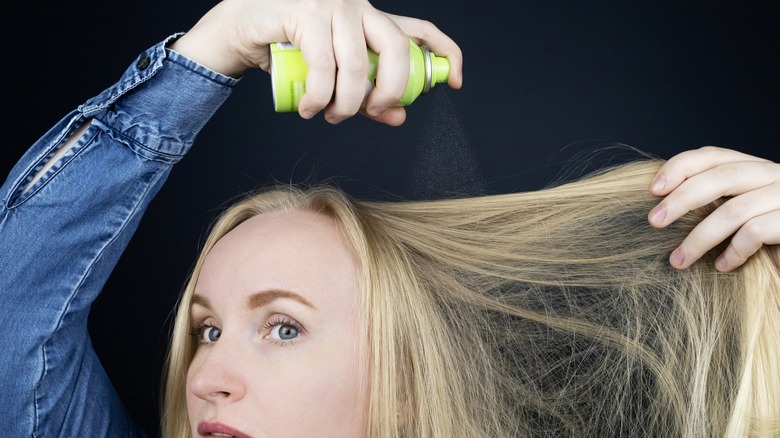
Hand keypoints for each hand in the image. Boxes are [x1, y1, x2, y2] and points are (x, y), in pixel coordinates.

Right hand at [170, 0, 462, 125]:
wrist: (241, 29)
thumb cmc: (289, 50)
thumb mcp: (335, 77)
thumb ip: (367, 95)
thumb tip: (398, 117)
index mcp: (371, 19)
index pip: (420, 28)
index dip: (445, 53)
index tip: (456, 82)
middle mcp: (358, 6)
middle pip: (398, 48)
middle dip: (392, 91)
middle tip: (374, 111)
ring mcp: (332, 7)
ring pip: (358, 66)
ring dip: (345, 104)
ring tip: (329, 116)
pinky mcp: (306, 14)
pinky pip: (324, 67)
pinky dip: (319, 98)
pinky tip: (309, 108)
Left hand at [648, 146, 779, 271]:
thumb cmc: (774, 236)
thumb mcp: (744, 210)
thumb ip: (719, 201)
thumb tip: (665, 207)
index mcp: (757, 168)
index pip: (714, 155)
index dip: (680, 167)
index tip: (652, 189)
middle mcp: (775, 175)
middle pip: (721, 177)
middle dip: (682, 199)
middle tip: (654, 222)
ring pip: (735, 210)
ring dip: (699, 238)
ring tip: (678, 261)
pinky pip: (756, 232)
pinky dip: (733, 251)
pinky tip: (722, 267)